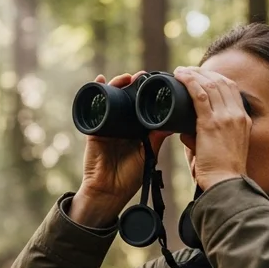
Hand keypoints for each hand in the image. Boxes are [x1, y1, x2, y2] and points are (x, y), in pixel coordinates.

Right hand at [73, 72, 171, 225]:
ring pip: (112, 98)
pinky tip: (99, 79)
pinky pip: (94, 107)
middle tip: (141, 76)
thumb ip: (158, 138)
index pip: (142, 106)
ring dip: (117, 85)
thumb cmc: (130, 177)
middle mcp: (123, 124)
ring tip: (125, 77)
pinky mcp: (95, 128)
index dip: (147, 93)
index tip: (157, 81)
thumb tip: (174, 121)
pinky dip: (96, 92)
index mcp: (137, 130)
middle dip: (132, 85)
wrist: (109, 192)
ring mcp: (108, 124)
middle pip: (127, 98)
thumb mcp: (149, 154)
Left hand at [173, 66, 250, 191]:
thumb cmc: (221, 172)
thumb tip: (183, 131)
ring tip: (181, 71)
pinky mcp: (211, 123)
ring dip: (194, 74)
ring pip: (210, 85)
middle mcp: (237, 115)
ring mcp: (226, 118)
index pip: (232, 89)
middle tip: (188, 70)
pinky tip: (181, 76)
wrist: (226, 183)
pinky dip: (189, 82)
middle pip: (222, 83)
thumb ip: (203, 137)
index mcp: (244, 120)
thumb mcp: (220, 149)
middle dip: (204, 73)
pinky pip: (200, 95)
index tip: (202, 76)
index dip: (216, 79)